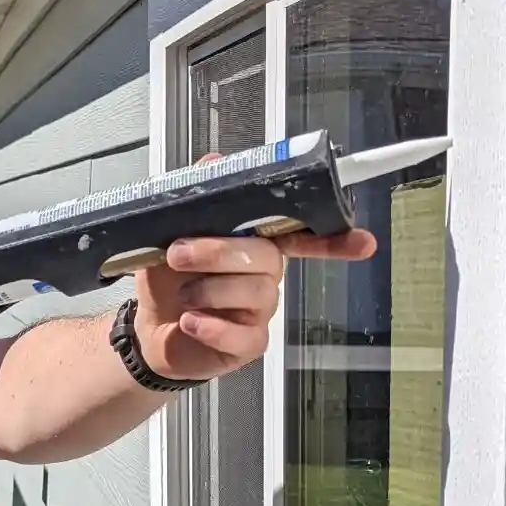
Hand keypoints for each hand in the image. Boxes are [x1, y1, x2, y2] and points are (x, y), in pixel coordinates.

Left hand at [131, 155, 376, 381]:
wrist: (143, 326)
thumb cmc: (166, 279)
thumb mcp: (167, 232)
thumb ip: (193, 198)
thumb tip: (214, 161)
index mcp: (252, 244)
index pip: (300, 236)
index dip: (333, 239)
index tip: (362, 242)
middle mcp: (263, 276)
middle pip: (268, 258)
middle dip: (219, 252)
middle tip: (178, 254)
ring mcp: (258, 312)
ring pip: (257, 294)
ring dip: (209, 290)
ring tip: (183, 294)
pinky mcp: (246, 344)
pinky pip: (244, 336)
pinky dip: (212, 327)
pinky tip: (190, 322)